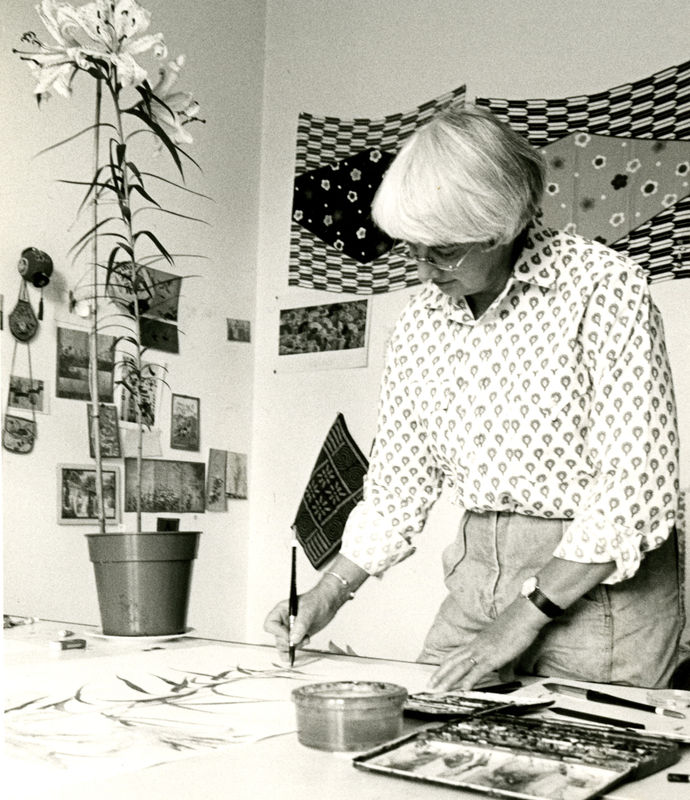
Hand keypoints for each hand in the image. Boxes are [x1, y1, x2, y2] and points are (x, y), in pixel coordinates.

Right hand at [263, 582, 341, 658]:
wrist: (328, 603)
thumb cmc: (317, 600)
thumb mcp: (309, 610)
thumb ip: (301, 624)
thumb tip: (293, 639)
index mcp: (281, 611)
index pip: (270, 625)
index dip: (278, 632)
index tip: (290, 636)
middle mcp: (283, 621)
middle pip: (277, 638)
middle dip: (289, 641)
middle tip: (302, 638)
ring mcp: (289, 630)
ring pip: (283, 646)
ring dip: (295, 646)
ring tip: (306, 639)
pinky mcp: (296, 637)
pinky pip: (288, 650)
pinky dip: (292, 653)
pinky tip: (302, 648)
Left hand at [427, 602, 546, 691]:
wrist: (524, 614)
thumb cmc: (517, 627)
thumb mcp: (507, 649)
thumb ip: (504, 665)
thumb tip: (505, 677)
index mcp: (477, 642)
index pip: (455, 655)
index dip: (444, 666)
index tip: (436, 675)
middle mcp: (476, 646)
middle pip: (452, 661)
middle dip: (440, 675)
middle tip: (429, 686)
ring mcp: (483, 651)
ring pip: (460, 667)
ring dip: (448, 680)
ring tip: (438, 690)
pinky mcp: (493, 656)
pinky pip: (478, 670)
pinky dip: (469, 680)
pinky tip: (463, 689)